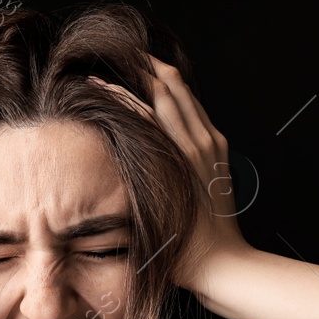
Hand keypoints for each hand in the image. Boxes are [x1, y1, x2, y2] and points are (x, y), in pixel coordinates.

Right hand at [87, 57, 250, 293]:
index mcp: (177, 156)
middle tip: (120, 56)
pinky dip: (180, 94)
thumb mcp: (150, 212)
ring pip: (186, 93)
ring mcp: (212, 144)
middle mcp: (197, 142)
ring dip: (163, 74)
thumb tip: (109, 150)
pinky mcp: (220, 150)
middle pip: (168, 87)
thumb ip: (134, 177)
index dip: (116, 90)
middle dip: (143, 67)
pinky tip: (167, 92)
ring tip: (141, 62)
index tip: (94, 80)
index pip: (141, 106)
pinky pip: (198, 111)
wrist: (224, 262)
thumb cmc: (183, 249)